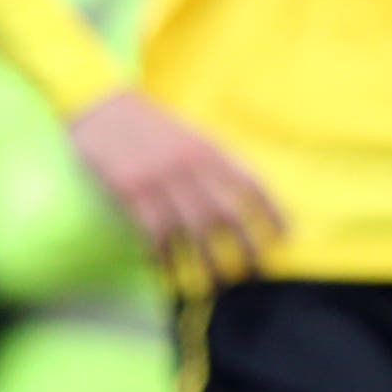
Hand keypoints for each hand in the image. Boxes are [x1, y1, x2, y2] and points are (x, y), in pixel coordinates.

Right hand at [69, 91, 284, 283]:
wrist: (104, 107)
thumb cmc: (154, 127)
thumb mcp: (193, 136)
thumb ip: (218, 164)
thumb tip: (249, 200)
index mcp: (211, 148)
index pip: (252, 183)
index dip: (273, 211)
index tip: (287, 237)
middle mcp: (191, 163)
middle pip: (226, 212)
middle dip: (245, 245)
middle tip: (255, 271)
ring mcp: (160, 177)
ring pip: (191, 228)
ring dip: (206, 260)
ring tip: (217, 284)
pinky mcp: (130, 189)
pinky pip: (153, 230)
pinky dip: (163, 255)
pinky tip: (169, 273)